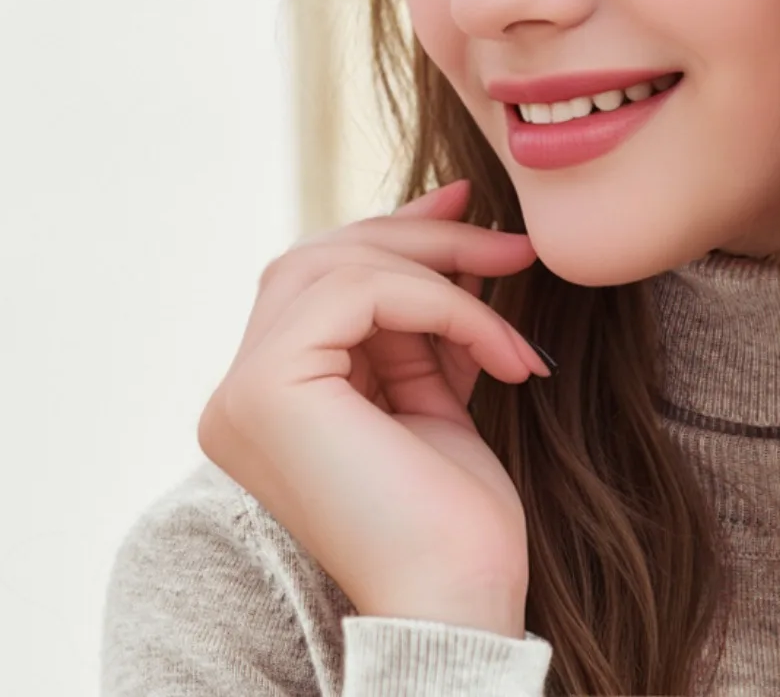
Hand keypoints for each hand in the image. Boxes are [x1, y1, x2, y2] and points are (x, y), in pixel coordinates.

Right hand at [196, 179, 548, 636]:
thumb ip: (420, 316)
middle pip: (324, 259)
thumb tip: (449, 212)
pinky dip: (445, 304)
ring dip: (443, 269)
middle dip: (424, 238)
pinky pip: (363, 293)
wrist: (460, 600)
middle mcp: (237, 393)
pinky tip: (502, 351)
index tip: (470, 207)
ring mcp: (242, 392)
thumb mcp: (432, 386)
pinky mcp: (268, 388)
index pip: (322, 279)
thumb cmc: (454, 516)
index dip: (397, 234)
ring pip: (340, 263)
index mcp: (269, 397)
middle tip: (511, 244)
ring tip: (513, 299)